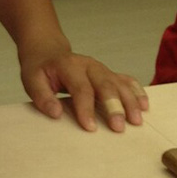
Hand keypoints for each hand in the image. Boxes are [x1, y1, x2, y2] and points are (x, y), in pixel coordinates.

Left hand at [18, 44, 148, 132]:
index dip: (85, 108)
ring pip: (119, 83)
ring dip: (130, 101)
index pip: (80, 87)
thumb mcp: (31, 79)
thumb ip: (41, 96)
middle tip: (119, 127)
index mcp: (68, 65)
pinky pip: (127, 80)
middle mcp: (88, 65)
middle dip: (113, 106)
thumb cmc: (40, 68)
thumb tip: (55, 112)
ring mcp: (101, 68)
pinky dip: (137, 91)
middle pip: (104, 84)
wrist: (47, 50)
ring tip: (137, 121)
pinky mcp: (109, 73)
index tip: (90, 127)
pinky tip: (144, 105)